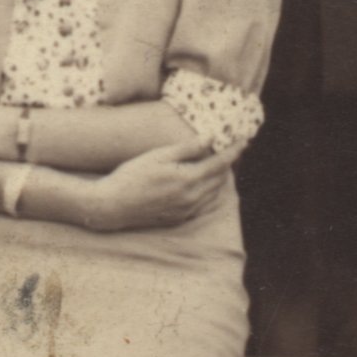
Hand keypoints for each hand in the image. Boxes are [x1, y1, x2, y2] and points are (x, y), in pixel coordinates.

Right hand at [85, 140, 231, 232]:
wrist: (113, 206)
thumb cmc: (132, 176)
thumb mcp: (158, 156)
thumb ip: (186, 148)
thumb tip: (210, 137)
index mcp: (188, 179)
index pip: (220, 164)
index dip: (234, 151)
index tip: (244, 140)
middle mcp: (192, 198)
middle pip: (220, 179)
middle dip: (228, 163)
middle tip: (231, 149)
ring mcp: (186, 211)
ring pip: (213, 193)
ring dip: (219, 178)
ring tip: (218, 164)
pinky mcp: (179, 218)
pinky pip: (203, 204)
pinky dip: (208, 192)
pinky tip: (202, 183)